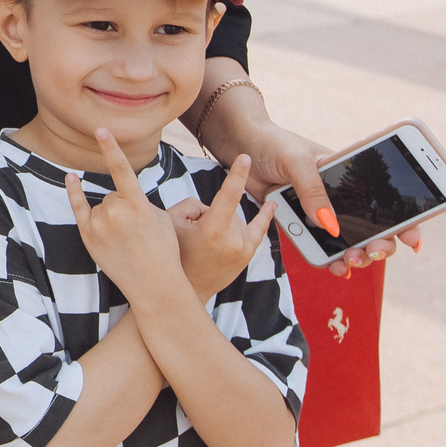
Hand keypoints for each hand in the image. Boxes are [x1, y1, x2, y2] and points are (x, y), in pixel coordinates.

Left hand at [65, 131, 184, 302]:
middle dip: (124, 207)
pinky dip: (74, 193)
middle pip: (114, 194)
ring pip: (102, 206)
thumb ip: (139, 200)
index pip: (122, 169)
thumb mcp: (160, 218)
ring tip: (126, 240)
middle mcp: (114, 212)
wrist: (154, 285)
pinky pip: (79, 208)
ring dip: (111, 216)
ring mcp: (98, 224)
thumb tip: (120, 191)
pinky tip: (71, 178)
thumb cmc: (164, 250)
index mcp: (137, 205)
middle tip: (138, 232)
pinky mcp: (87, 236)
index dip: (111, 147)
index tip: (101, 129)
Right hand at [167, 154, 277, 298]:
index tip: (245, 157)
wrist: (187, 289)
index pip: (228, 196)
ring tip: (205, 243)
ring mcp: (244, 250)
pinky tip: (272, 204)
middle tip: (194, 234)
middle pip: (228, 209)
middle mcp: (234, 240)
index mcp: (214, 231)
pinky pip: (258, 230)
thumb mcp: (172, 223)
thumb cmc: (175, 255)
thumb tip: (211, 207)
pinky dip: (264, 216)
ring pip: (237, 219)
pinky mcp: (248, 256)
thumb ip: (192, 204)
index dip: (237, 175)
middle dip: (212, 213)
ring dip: (222, 221)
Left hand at [196, 93, 415, 276]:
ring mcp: (322, 211)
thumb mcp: (297, 161)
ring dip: (356, 255)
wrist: (240, 147)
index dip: (406, 221)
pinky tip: (335, 268)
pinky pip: (321, 245)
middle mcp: (341, 197)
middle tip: (371, 251)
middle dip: (380, 245)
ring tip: (349, 261)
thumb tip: (329, 225)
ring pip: (350, 241)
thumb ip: (313, 191)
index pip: (386, 200)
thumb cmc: (273, 145)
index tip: (412, 241)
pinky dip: (330, 259)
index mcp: (350, 176)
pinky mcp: (301, 222)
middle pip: (374, 228)